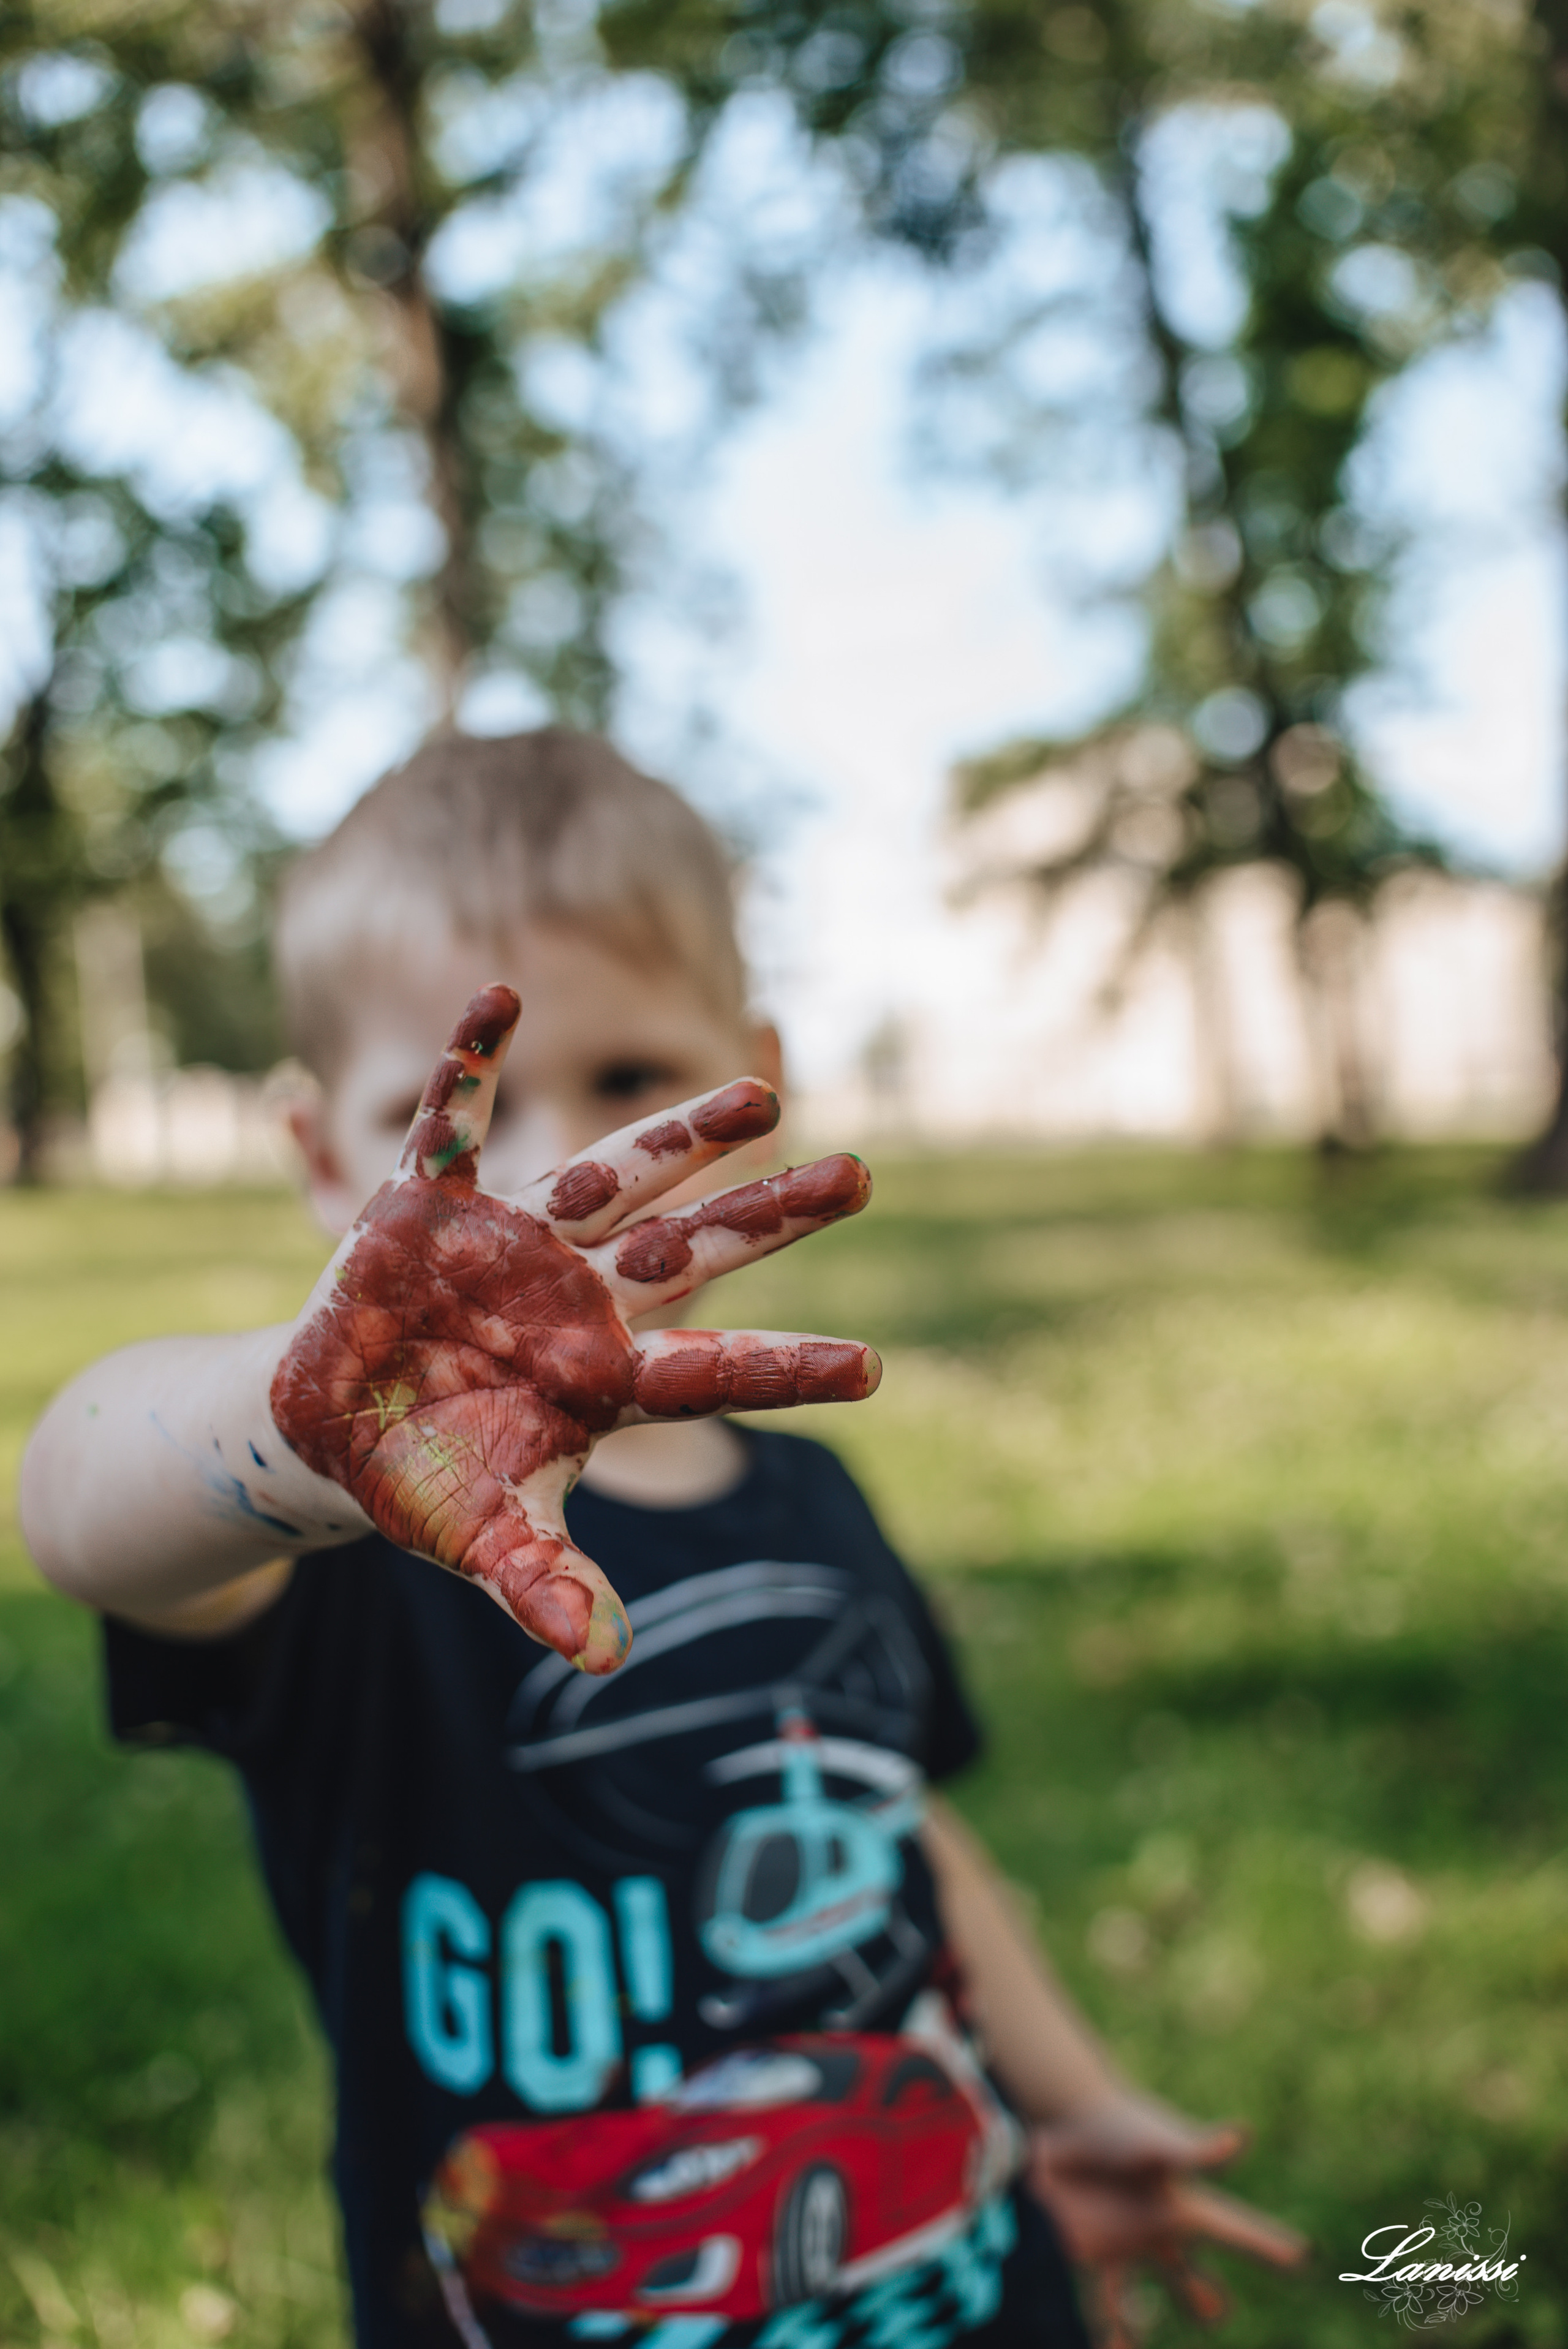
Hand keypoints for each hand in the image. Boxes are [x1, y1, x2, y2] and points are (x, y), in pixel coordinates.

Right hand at [270, 983, 878, 1672]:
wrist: (336, 1433)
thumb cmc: (431, 1485)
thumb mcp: (488, 1541)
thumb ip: (547, 1586)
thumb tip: (609, 1659)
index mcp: (604, 1377)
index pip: (716, 1369)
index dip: (789, 1367)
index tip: (877, 1370)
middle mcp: (579, 1295)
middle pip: (696, 1247)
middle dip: (773, 1212)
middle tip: (865, 1174)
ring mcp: (512, 1242)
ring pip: (613, 1172)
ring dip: (681, 1133)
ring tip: (763, 1090)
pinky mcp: (428, 1206)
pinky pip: (448, 1125)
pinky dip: (463, 1067)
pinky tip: (494, 1000)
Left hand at [1027, 2087, 1307, 2346]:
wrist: (1069, 2114)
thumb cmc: (1124, 2127)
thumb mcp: (1162, 2144)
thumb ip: (1198, 2151)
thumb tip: (1242, 2133)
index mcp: (1187, 2205)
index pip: (1237, 2231)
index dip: (1269, 2246)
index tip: (1304, 2257)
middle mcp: (1160, 2226)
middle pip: (1192, 2274)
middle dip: (1205, 2295)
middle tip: (1216, 2310)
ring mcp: (1126, 2240)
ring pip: (1143, 2296)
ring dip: (1144, 2325)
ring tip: (1135, 2347)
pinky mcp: (1093, 2247)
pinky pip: (1105, 2299)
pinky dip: (1109, 2327)